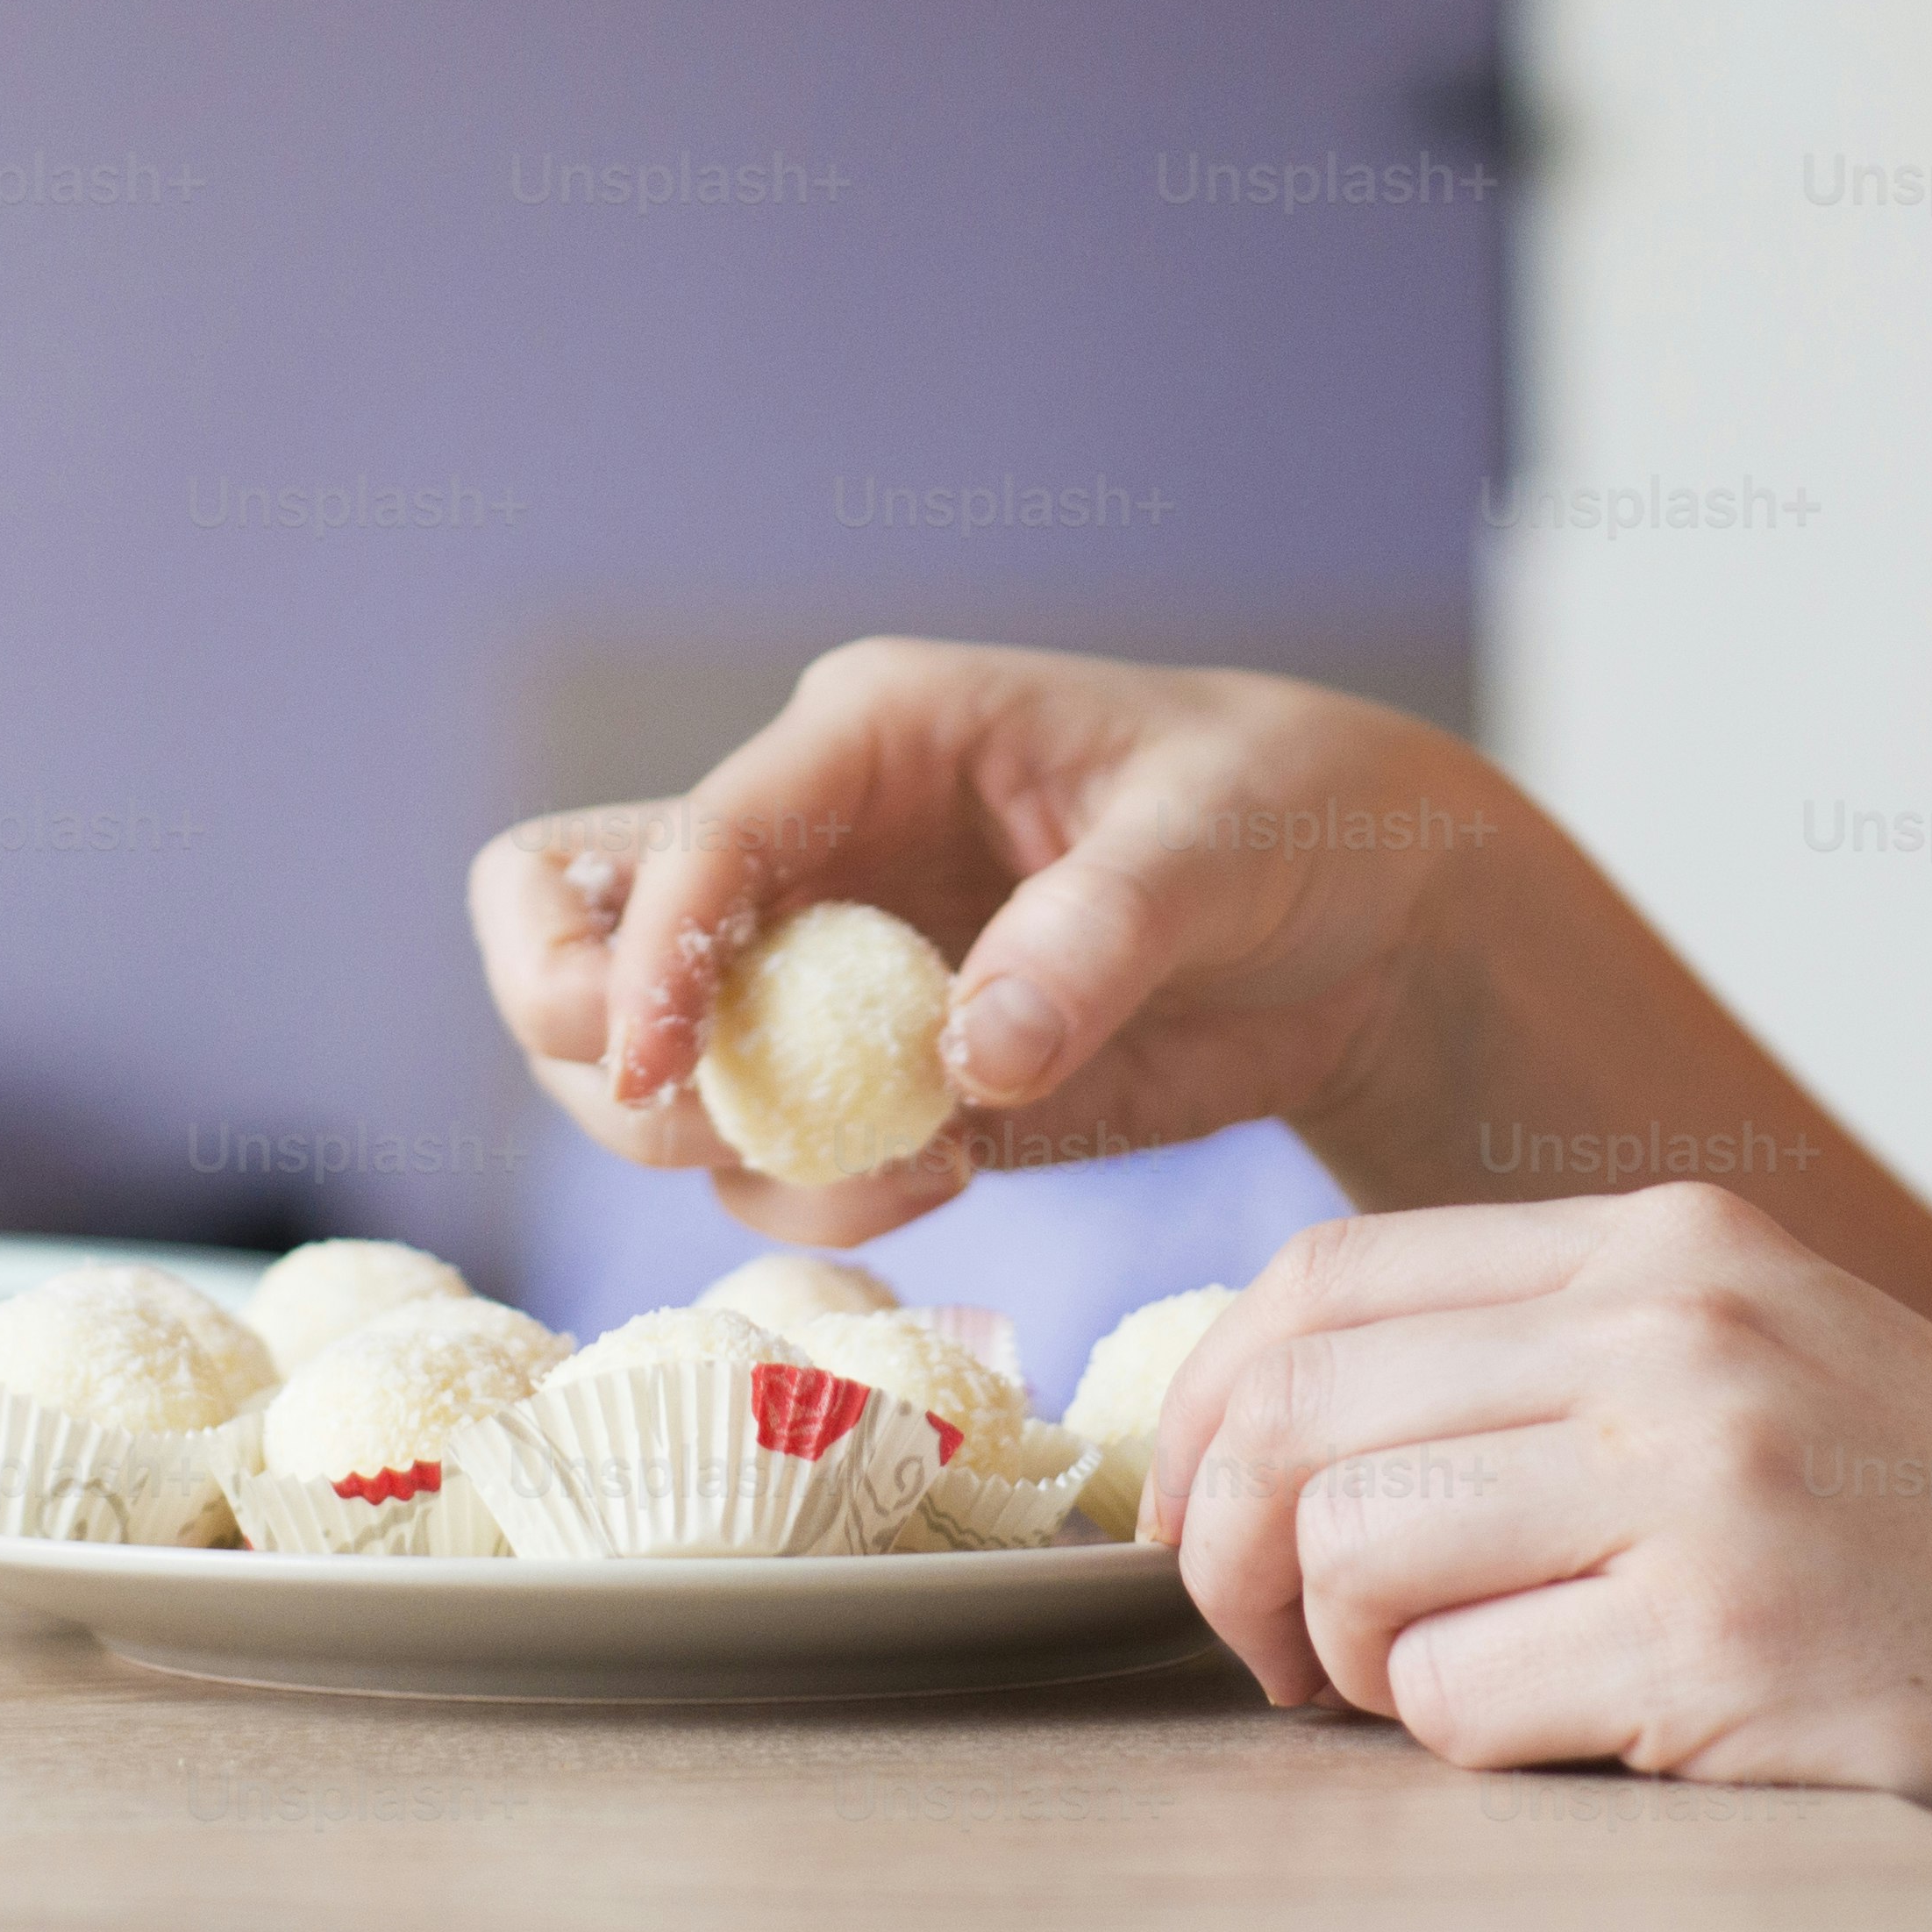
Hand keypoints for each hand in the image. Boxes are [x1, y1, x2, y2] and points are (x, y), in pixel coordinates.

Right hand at [463, 635, 1511, 1240]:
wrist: (1363, 926)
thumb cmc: (1290, 819)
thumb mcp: (1219, 842)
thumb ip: (1096, 936)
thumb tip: (974, 1055)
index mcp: (868, 734)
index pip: (686, 836)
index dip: (639, 951)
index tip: (659, 1074)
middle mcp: (806, 845)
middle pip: (568, 940)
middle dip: (606, 1057)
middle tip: (731, 1131)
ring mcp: (818, 969)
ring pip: (641, 1074)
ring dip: (738, 1148)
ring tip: (917, 1166)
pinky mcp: (863, 1080)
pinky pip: (761, 1159)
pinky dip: (819, 1196)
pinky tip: (949, 1174)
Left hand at [1150, 1185, 1931, 1862]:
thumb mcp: (1767, 1373)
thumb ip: (1558, 1366)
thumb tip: (1288, 1433)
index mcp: (1672, 1241)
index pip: (1325, 1282)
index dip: (1210, 1415)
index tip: (1194, 1524)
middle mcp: (1678, 1328)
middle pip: (1303, 1413)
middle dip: (1236, 1557)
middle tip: (1281, 1656)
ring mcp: (1706, 1479)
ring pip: (1354, 1555)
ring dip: (1353, 1667)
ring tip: (1448, 1699)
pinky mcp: (1729, 1643)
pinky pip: (1458, 1700)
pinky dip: (1466, 1747)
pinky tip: (1577, 1743)